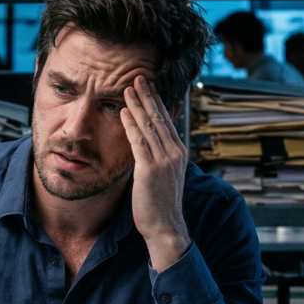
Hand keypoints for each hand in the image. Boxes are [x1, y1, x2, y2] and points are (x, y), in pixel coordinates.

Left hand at [121, 75, 191, 271]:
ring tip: (128, 87)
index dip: (157, 101)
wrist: (165, 227)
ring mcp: (164, 160)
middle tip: (139, 76)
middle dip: (148, 95)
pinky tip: (124, 111)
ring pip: (149, 125)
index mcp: (179, 152)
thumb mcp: (164, 175)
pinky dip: (131, 125)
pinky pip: (139, 142)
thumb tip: (147, 143)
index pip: (167, 120)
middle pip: (159, 117)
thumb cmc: (160, 204)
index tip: (149, 86)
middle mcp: (174, 153)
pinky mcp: (150, 169)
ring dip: (138, 104)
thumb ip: (158, 156)